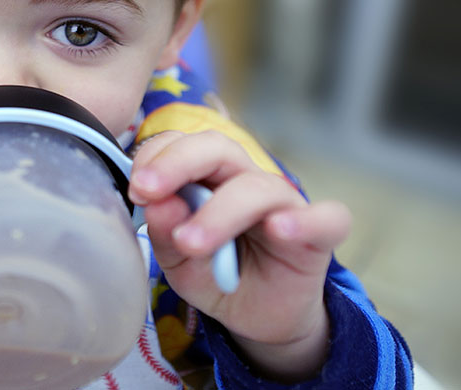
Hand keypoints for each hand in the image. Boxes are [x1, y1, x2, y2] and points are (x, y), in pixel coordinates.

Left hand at [128, 130, 350, 380]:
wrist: (261, 316)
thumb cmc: (217, 276)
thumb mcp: (180, 264)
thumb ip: (166, 234)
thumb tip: (154, 204)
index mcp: (207, 178)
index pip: (181, 145)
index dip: (156, 157)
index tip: (134, 189)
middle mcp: (244, 181)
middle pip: (218, 149)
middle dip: (178, 164)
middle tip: (146, 191)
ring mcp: (284, 204)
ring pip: (257, 187)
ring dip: (219, 212)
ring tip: (190, 243)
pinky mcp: (319, 235)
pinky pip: (326, 218)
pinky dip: (305, 220)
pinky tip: (278, 230)